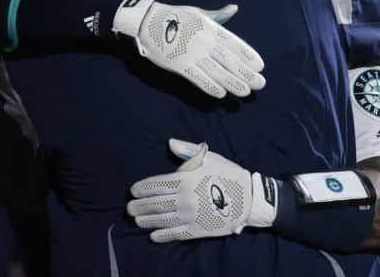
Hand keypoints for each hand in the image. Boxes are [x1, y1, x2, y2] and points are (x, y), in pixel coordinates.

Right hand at [112, 0, 264, 97]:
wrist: (147, 22)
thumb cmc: (176, 17)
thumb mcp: (198, 13)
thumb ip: (218, 16)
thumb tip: (234, 9)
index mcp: (210, 28)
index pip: (234, 43)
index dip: (248, 55)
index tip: (260, 66)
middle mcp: (204, 41)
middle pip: (229, 60)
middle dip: (246, 73)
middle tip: (260, 84)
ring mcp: (191, 54)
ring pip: (217, 72)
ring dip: (233, 83)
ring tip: (246, 92)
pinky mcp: (179, 65)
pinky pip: (197, 78)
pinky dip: (210, 87)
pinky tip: (221, 94)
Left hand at [127, 139, 276, 242]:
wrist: (250, 198)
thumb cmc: (229, 175)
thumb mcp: (210, 158)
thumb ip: (188, 151)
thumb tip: (170, 143)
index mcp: (186, 180)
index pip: (156, 184)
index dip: (141, 188)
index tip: (133, 190)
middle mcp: (184, 199)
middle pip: (154, 204)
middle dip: (138, 206)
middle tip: (130, 208)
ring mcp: (190, 216)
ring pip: (160, 220)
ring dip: (145, 221)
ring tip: (137, 220)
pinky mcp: (197, 230)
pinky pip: (174, 234)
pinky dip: (161, 236)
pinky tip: (153, 235)